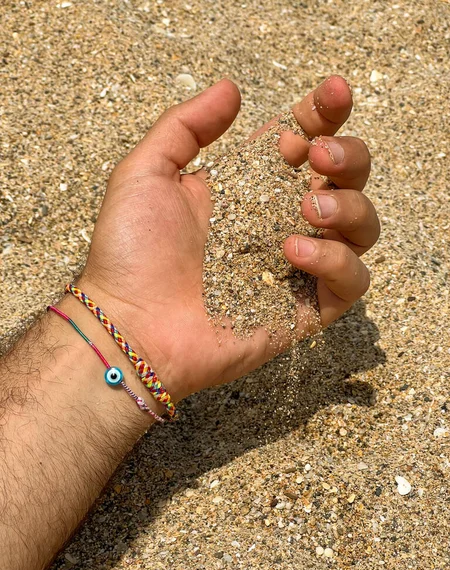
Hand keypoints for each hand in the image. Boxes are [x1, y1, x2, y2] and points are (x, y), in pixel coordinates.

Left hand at [79, 76, 378, 402]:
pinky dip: (336, 261)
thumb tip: (231, 90)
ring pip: (362, 226)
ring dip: (348, 206)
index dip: (324, 115)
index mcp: (249, 187)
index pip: (305, 142)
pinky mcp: (305, 309)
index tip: (327, 95)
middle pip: (347, 178)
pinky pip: (353, 281)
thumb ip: (185, 126)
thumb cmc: (130, 254)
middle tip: (317, 156)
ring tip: (306, 209)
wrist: (130, 326)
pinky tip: (292, 253)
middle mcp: (279, 222)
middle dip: (348, 155)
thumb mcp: (145, 173)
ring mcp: (297, 267)